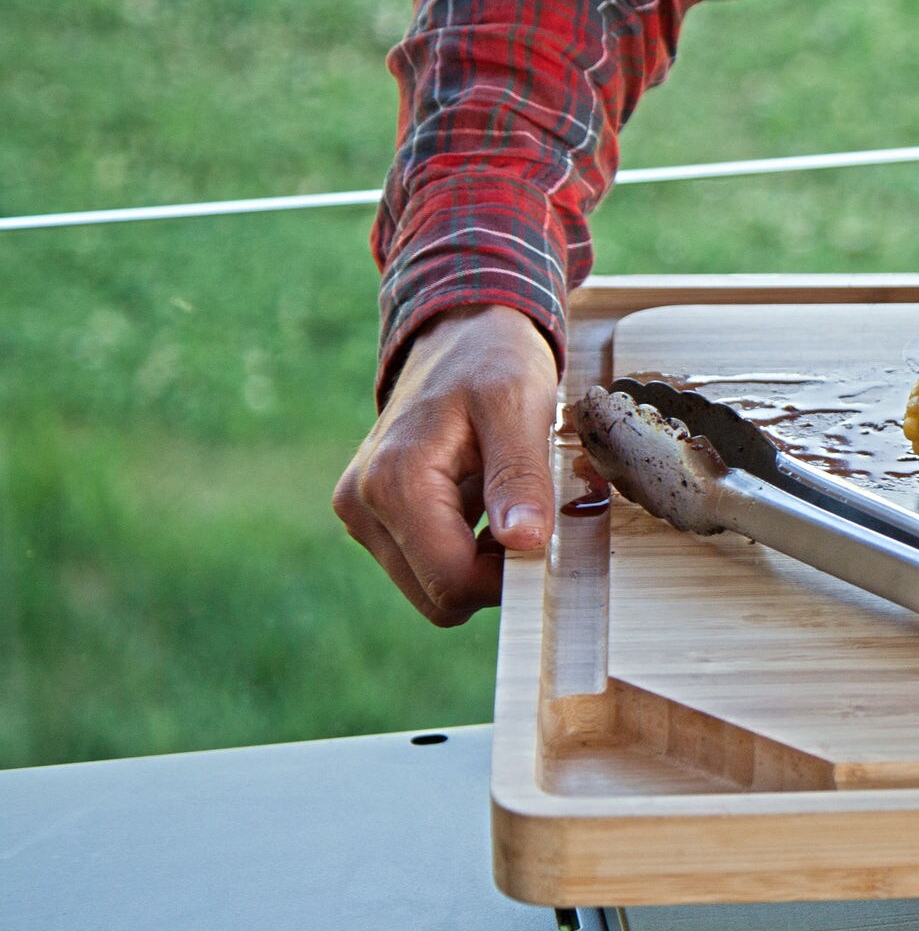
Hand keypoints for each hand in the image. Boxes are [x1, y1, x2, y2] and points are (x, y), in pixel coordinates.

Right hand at [333, 305, 560, 623]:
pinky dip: (468, 548)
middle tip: (530, 517)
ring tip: (507, 502)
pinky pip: (429, 564)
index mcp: (392, 483)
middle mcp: (361, 505)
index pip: (452, 582)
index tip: (545, 536)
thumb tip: (523, 542)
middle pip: (440, 597)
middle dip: (493, 573)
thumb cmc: (492, 361)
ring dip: (482, 561)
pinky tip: (487, 504)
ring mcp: (362, 514)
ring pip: (435, 587)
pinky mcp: (375, 516)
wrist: (460, 333)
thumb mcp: (519, 407)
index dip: (508, 578)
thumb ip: (519, 477)